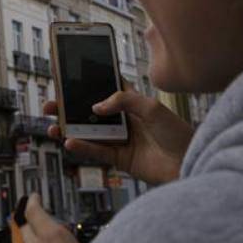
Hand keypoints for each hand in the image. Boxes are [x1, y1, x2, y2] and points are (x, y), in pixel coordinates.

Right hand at [43, 82, 192, 184]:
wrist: (191, 163)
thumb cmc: (178, 134)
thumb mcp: (153, 108)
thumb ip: (124, 101)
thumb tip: (97, 105)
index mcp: (132, 104)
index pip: (105, 89)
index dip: (88, 84)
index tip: (67, 78)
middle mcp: (124, 120)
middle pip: (90, 112)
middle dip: (69, 108)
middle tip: (51, 105)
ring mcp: (120, 139)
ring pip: (88, 132)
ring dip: (69, 129)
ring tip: (52, 126)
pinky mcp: (120, 158)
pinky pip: (96, 151)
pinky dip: (82, 147)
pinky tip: (69, 141)